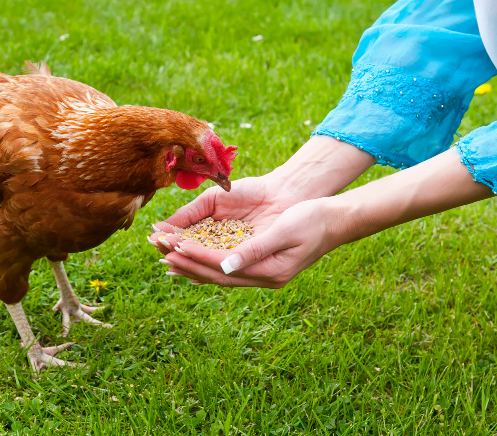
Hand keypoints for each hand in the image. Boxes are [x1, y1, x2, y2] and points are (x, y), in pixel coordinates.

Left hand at [153, 198, 340, 287]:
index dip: (197, 258)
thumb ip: (255, 249)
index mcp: (270, 271)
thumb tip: (226, 266)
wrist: (336, 220)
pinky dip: (207, 262)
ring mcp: (263, 273)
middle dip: (188, 264)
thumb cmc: (313, 220)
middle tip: (160, 254)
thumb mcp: (285, 231)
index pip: (223, 267)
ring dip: (193, 266)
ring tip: (167, 260)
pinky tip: (192, 258)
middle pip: (217, 275)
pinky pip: (227, 267)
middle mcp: (264, 277)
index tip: (174, 248)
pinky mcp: (261, 264)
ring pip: (219, 274)